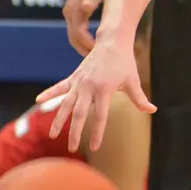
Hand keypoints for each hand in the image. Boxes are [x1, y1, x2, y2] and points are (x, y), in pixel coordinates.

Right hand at [37, 34, 154, 152]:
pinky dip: (49, 93)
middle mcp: (89, 86)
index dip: (97, 132)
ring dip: (58, 119)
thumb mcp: (133, 80)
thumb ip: (139, 98)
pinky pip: (60, 87)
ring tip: (52, 135)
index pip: (100, 116)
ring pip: (66, 103)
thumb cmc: (124, 62)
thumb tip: (152, 110)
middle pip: (79, 113)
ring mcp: (79, 81)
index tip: (94, 147)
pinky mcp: (74, 76)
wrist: (112, 41)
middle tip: (72, 148)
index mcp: (104, 90)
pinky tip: (38, 102)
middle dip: (75, 132)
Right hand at [64, 0, 107, 54]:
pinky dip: (85, 38)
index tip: (100, 54)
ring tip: (97, 54)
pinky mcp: (75, 11)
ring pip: (74, 35)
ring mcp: (70, 12)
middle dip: (84, 50)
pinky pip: (78, 29)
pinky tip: (97, 41)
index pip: (79, 35)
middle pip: (74, 39)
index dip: (88, 46)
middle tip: (98, 61)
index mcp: (74, 11)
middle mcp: (69, 13)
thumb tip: (86, 7)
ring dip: (84, 46)